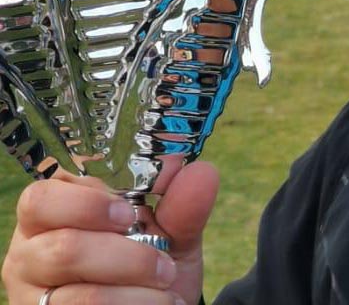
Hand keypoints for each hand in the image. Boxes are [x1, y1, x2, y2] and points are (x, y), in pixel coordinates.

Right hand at [2, 161, 218, 304]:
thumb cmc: (150, 262)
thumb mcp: (171, 232)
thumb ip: (182, 205)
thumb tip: (201, 172)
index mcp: (51, 215)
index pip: (41, 198)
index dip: (86, 205)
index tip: (130, 214)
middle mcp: (30, 255)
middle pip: (63, 249)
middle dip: (128, 258)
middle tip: (164, 265)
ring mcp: (32, 297)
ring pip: (80, 295)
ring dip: (137, 293)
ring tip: (168, 290)